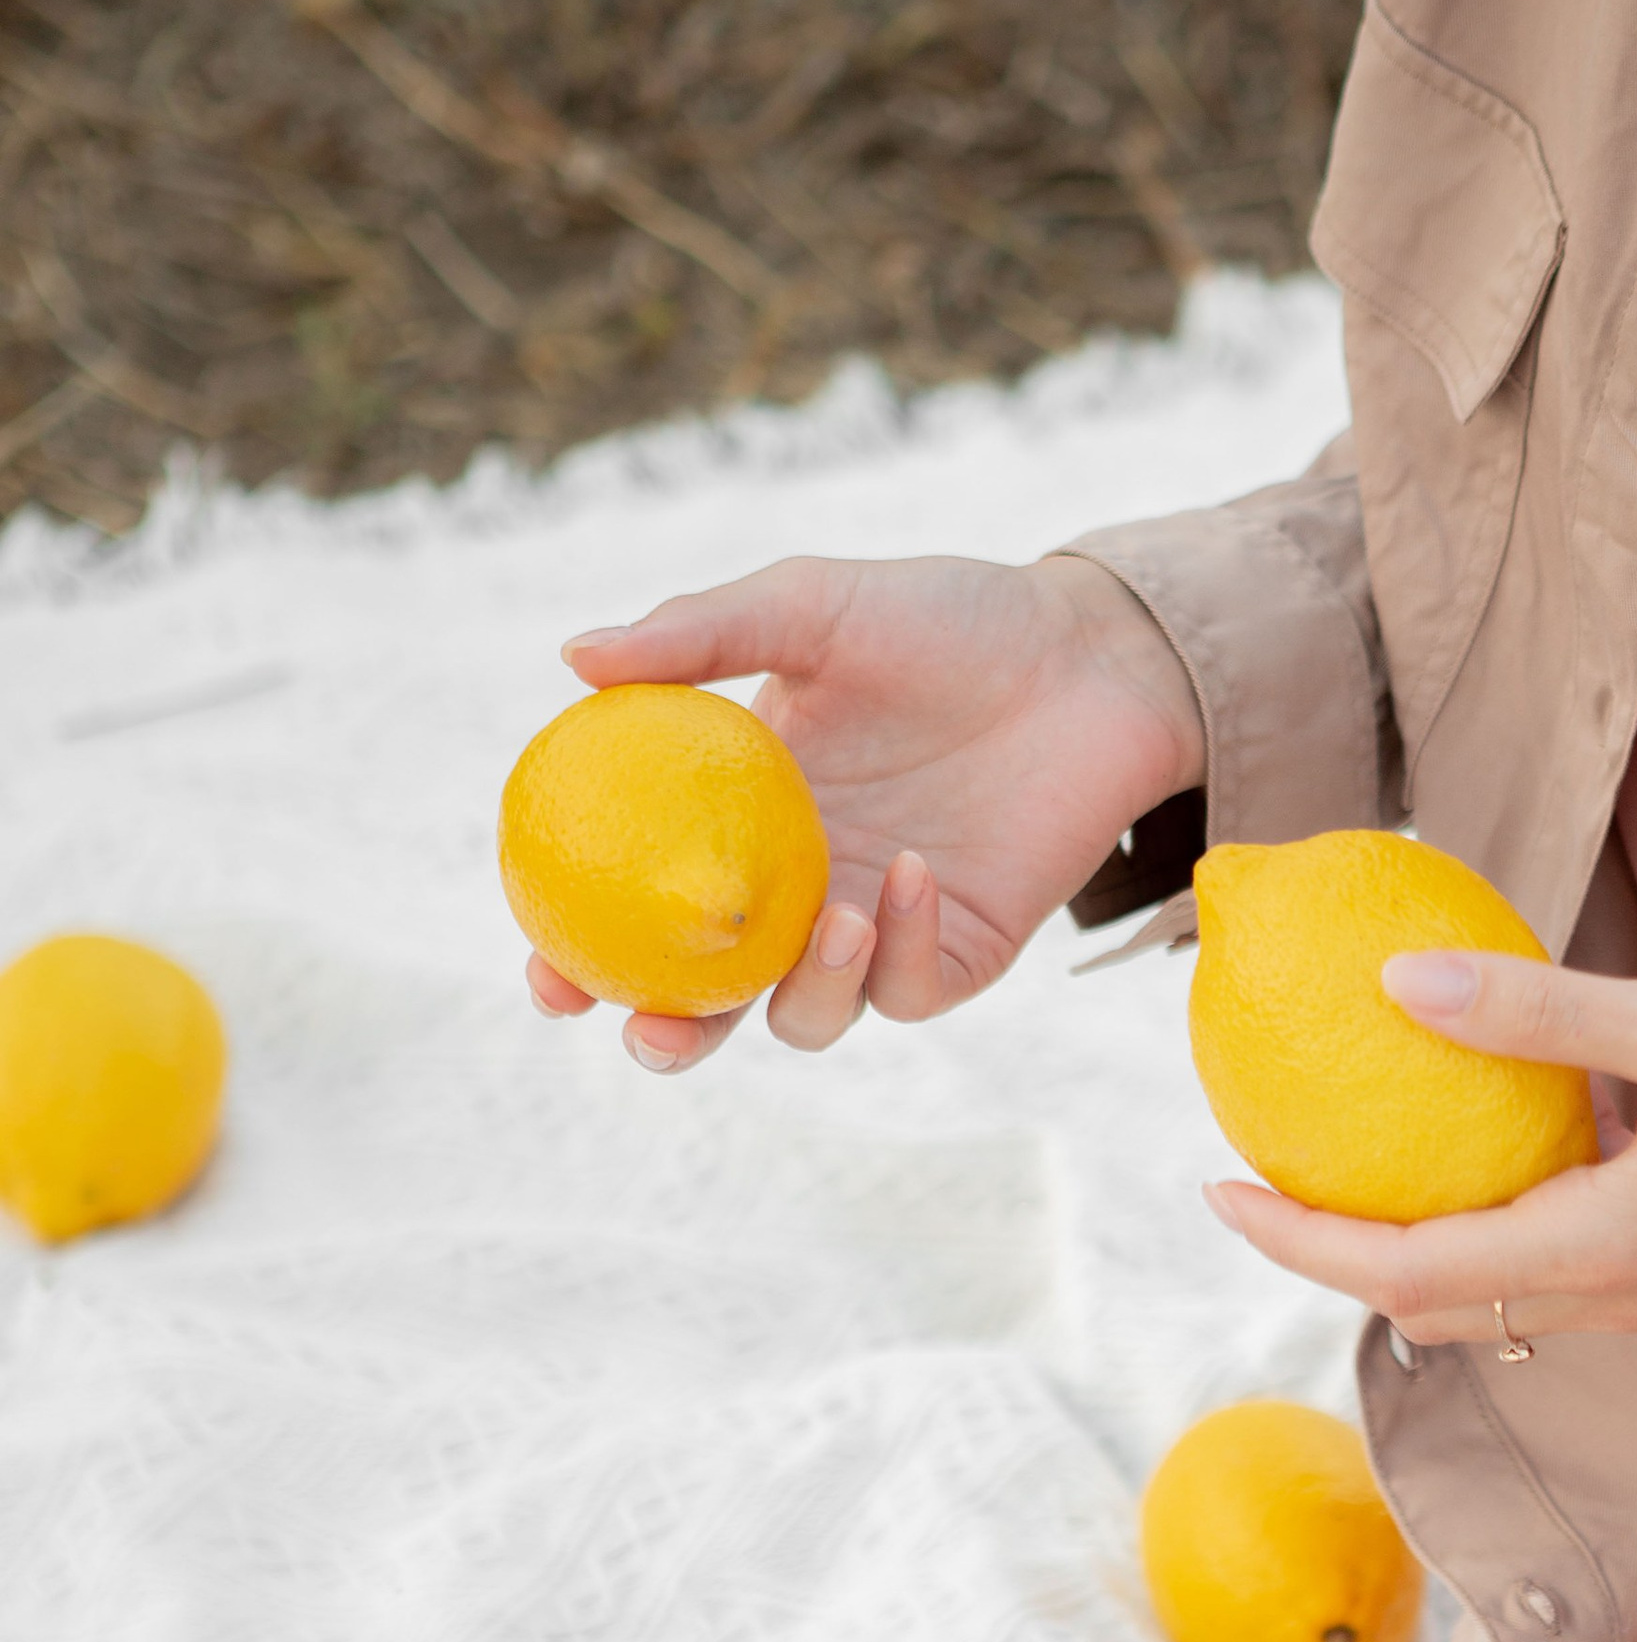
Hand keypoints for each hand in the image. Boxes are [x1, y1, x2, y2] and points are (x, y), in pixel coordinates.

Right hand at [530, 551, 1202, 1071]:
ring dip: (803, 991)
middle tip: (647, 1026)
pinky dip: (900, 947)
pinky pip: (906, 988)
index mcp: (735, 822)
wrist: (1085, 654)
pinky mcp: (956, 952)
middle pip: (707, 1001)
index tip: (546, 972)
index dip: (581, 956)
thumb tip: (570, 656)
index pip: (638, 909)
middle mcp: (795, 890)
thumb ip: (697, 634)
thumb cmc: (945, 621)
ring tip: (831, 919)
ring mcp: (875, 929)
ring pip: (807, 1017)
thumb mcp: (810, 607)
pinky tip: (916, 872)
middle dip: (664, 1035)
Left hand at [1207, 952, 1636, 1340]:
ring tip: (1345, 1175)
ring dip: (1404, 1255)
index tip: (1217, 1188)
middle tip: (1261, 1181)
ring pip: (1488, 1304)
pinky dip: (1479, 1237)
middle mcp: (1616, 1301)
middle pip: (1430, 1307)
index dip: (1297, 1240)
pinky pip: (1545, 1279)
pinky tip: (1471, 1158)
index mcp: (1603, 1250)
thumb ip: (1538, 1012)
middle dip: (1331, 1258)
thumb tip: (1398, 982)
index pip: (1404, 1270)